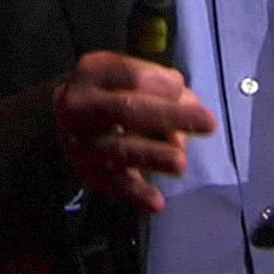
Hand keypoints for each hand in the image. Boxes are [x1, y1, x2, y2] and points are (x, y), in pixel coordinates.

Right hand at [53, 50, 215, 212]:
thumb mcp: (129, 74)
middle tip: (209, 123)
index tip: (182, 88)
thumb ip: (163, 86)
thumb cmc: (111, 89)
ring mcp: (80, 142)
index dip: (161, 84)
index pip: (131, 76)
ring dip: (153, 156)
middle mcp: (79, 106)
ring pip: (119, 150)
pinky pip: (113, 183)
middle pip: (127, 111)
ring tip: (180, 162)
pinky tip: (157, 202)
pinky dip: (135, 194)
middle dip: (169, 117)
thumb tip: (192, 107)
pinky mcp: (87, 171)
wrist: (64, 114)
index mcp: (93, 71)